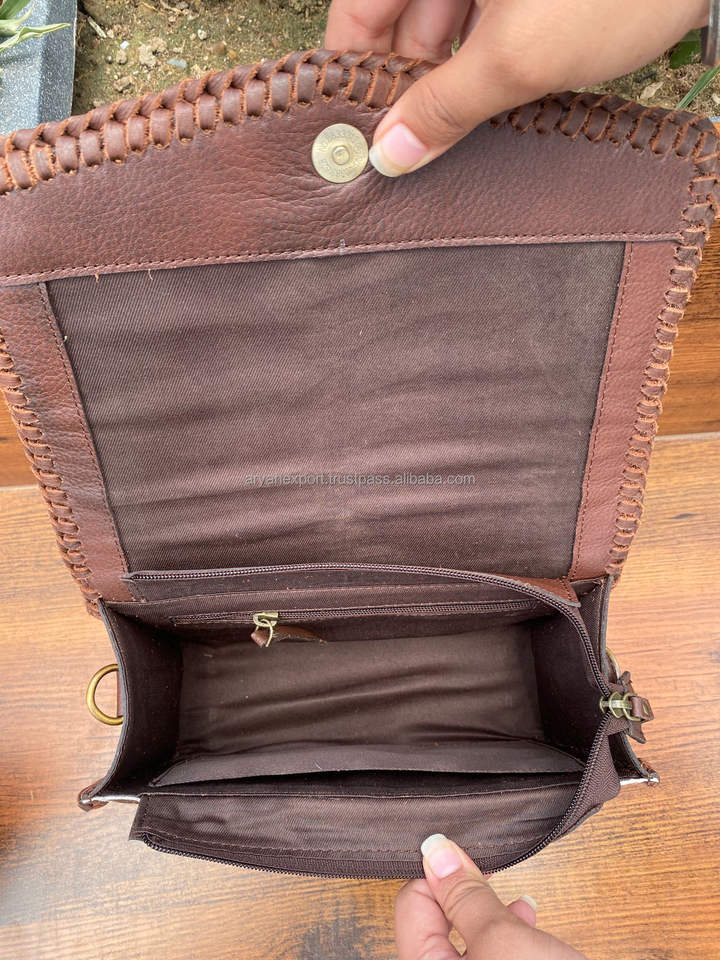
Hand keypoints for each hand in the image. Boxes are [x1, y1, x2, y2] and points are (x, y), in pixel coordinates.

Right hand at [325, 0, 708, 176]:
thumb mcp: (519, 57)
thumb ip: (447, 107)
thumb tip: (392, 154)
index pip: (358, 11)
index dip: (349, 73)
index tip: (350, 135)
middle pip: (401, 25)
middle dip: (401, 91)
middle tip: (402, 157)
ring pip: (445, 34)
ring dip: (444, 91)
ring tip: (442, 149)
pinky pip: (485, 35)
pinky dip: (481, 76)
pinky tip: (484, 118)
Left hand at [395, 834, 587, 958]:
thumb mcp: (504, 939)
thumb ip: (466, 896)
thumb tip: (436, 851)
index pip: (411, 905)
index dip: (442, 876)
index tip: (473, 860)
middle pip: (434, 927)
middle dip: (465, 899)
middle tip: (493, 875)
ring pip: (464, 948)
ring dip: (491, 919)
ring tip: (521, 908)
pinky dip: (505, 944)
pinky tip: (530, 930)